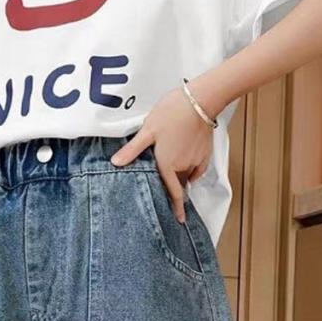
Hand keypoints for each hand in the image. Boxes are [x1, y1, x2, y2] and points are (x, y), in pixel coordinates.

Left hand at [110, 85, 213, 222]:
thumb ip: (133, 150)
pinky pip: (197, 168)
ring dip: (181, 176)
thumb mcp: (148, 131)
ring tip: (173, 169)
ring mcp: (196, 160)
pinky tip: (185, 160)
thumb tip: (115, 163)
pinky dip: (192, 168)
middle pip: (178, 183)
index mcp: (168, 165)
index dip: (176, 208)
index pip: (173, 193)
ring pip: (187, 175)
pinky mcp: (206, 152)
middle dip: (174, 188)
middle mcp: (184, 167)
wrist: (200, 100)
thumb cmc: (171, 113)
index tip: (179, 220)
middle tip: (168, 192)